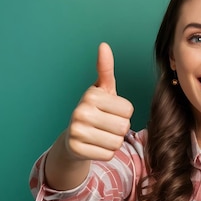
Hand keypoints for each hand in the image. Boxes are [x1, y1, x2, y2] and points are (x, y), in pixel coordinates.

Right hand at [65, 42, 133, 160]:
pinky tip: (95, 145)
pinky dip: (106, 152)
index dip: (123, 113)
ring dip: (113, 141)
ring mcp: (77, 131)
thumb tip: (104, 46)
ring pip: (117, 142)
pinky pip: (108, 155)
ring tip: (100, 135)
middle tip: (106, 125)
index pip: (128, 110)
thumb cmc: (94, 111)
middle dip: (119, 129)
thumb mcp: (102, 90)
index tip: (109, 111)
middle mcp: (81, 112)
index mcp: (91, 95)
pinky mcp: (77, 149)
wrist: (73, 137)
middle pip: (123, 127)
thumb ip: (105, 69)